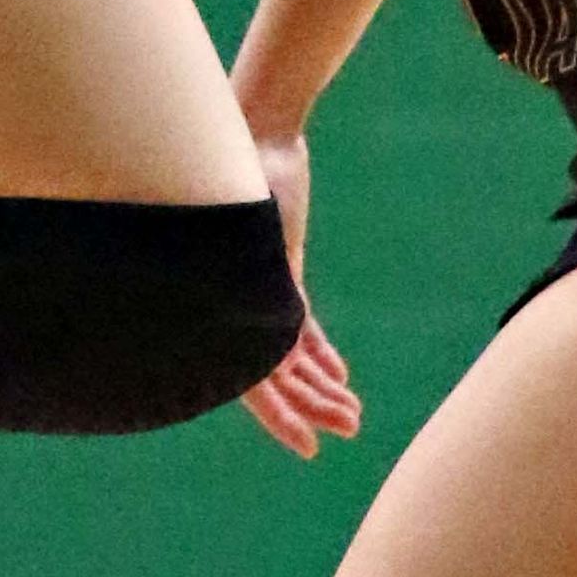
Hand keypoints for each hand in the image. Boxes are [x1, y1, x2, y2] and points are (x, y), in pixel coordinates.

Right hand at [238, 130, 364, 460]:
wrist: (261, 127)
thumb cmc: (245, 173)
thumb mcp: (257, 238)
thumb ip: (267, 294)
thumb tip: (285, 358)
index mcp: (222, 298)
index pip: (248, 378)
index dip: (278, 418)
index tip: (311, 449)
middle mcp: (235, 297)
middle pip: (272, 373)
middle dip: (311, 405)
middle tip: (351, 428)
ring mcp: (257, 283)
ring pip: (287, 353)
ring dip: (319, 385)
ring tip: (355, 415)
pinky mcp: (279, 267)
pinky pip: (296, 322)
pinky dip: (317, 351)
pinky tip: (342, 376)